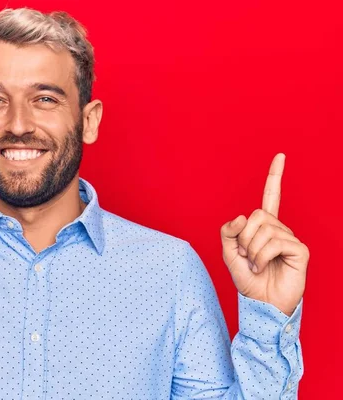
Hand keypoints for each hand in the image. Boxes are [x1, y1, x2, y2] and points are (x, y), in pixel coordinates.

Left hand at [220, 153, 309, 315]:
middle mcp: (279, 228)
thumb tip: (242, 216)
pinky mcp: (299, 250)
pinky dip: (262, 256)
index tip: (281, 155)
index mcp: (263, 226)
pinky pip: (275, 242)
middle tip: (245, 255)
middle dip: (244, 237)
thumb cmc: (247, 278)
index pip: (271, 196)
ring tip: (255, 264)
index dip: (275, 176)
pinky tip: (264, 266)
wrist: (260, 302)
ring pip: (263, 229)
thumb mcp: (229, 253)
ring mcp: (290, 238)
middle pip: (256, 215)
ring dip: (252, 250)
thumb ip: (228, 231)